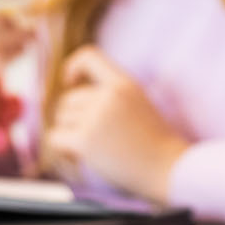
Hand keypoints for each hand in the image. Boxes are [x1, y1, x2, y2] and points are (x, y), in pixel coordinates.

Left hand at [42, 46, 188, 200]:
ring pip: (61, 119)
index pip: (89, 56)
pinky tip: (80, 155)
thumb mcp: (139, 104)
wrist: (169, 168)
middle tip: (96, 136)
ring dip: (70, 133)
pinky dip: (62, 148)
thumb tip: (69, 93)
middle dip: (74, 118)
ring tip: (95, 147)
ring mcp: (97, 117)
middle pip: (68, 99)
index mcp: (125, 84)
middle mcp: (109, 96)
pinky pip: (55, 137)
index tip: (71, 82)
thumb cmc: (154, 142)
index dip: (73, 66)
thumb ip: (111, 94)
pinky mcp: (85, 140)